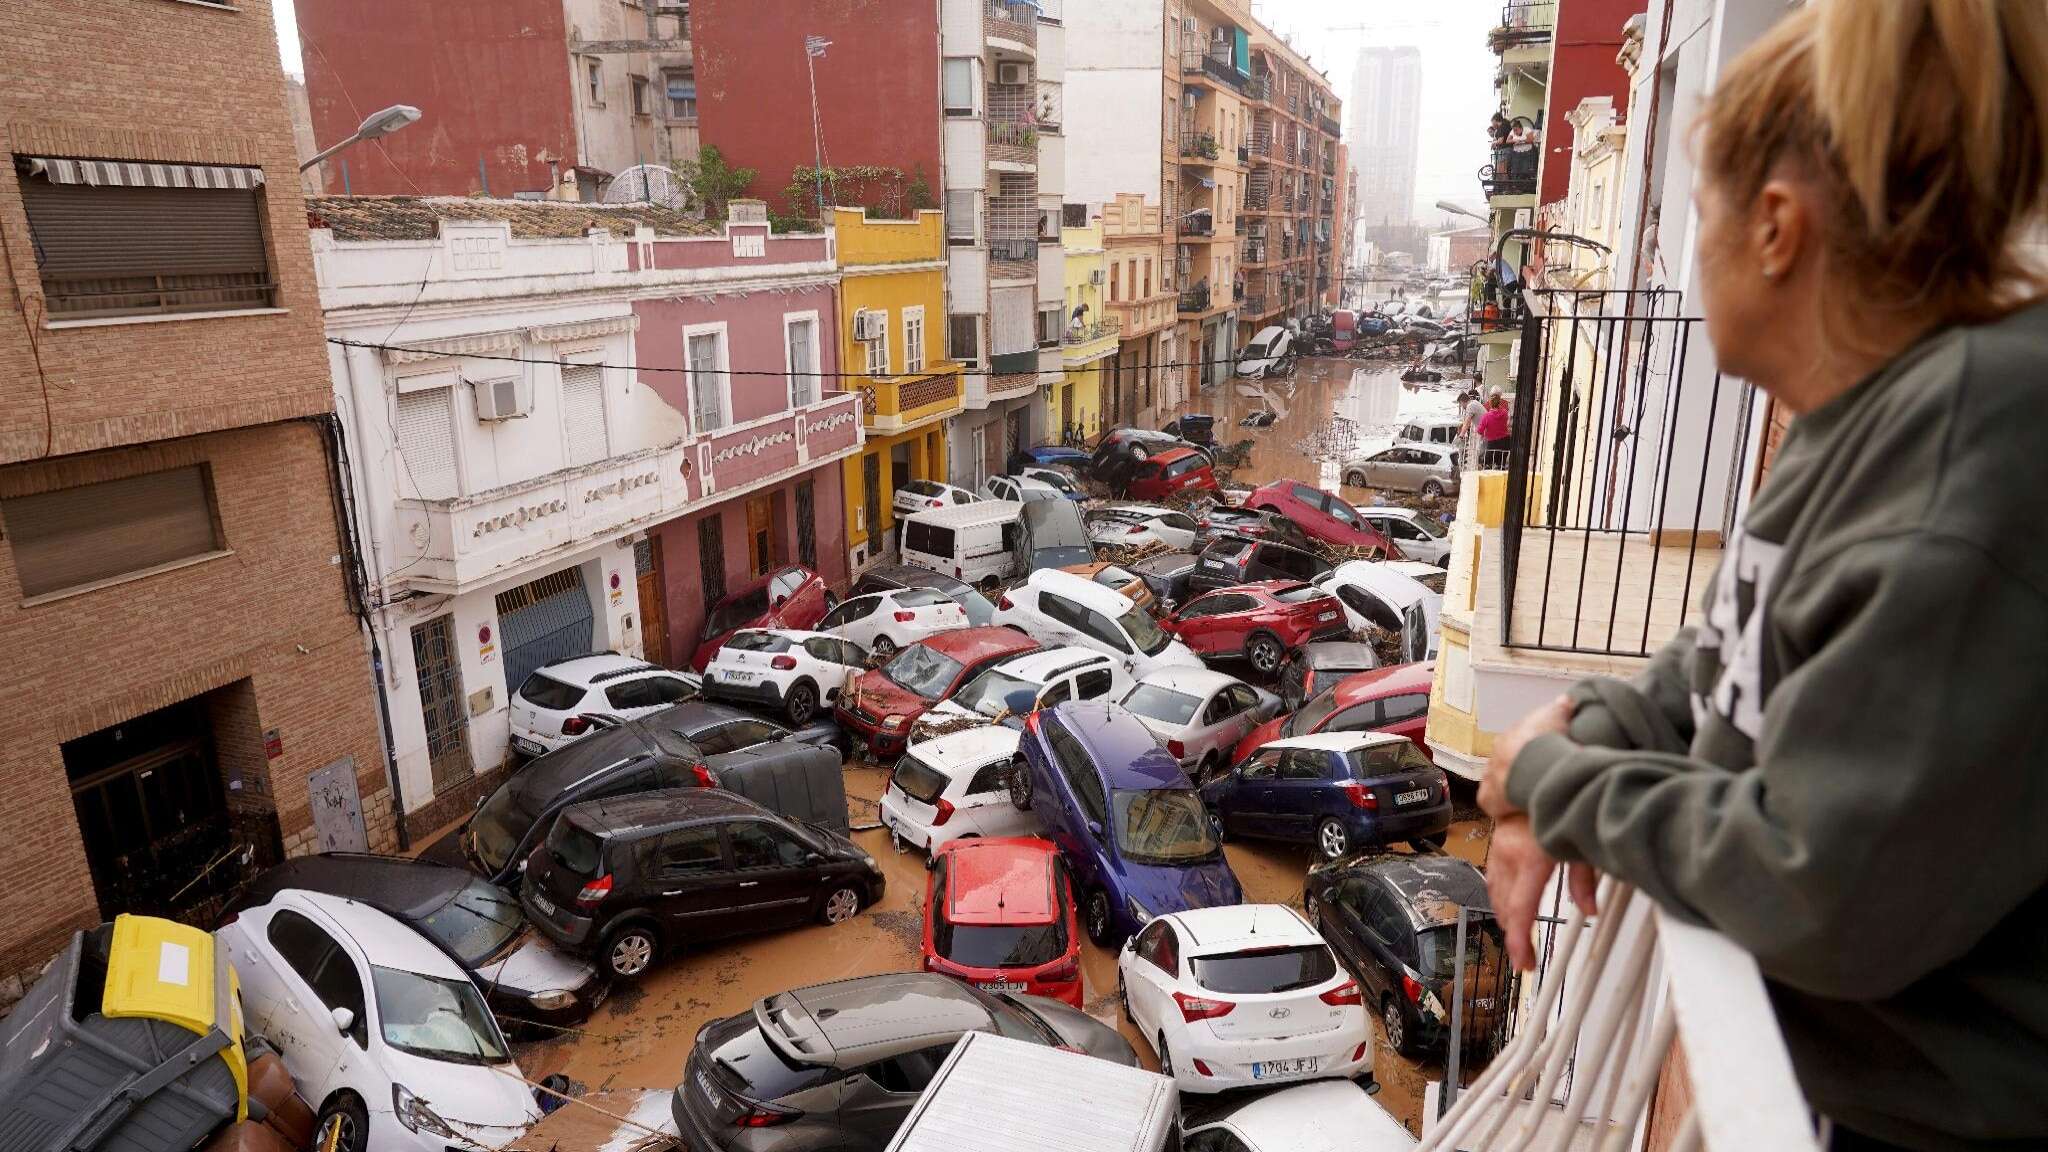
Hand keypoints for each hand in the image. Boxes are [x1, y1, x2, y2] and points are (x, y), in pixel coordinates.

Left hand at [1479, 695, 1573, 818]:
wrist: (1533, 762)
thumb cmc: (1545, 739)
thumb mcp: (1557, 716)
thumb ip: (1561, 707)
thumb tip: (1566, 700)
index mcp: (1508, 739)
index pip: (1516, 746)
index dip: (1529, 752)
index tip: (1541, 757)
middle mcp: (1494, 756)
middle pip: (1506, 765)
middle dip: (1518, 770)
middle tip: (1537, 778)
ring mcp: (1489, 777)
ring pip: (1499, 783)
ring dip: (1511, 788)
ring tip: (1530, 794)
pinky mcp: (1488, 798)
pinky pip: (1493, 803)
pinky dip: (1503, 807)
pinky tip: (1517, 810)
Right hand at [1487, 816, 1599, 969]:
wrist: (1534, 774)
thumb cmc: (1561, 801)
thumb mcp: (1581, 843)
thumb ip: (1584, 880)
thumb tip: (1590, 909)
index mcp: (1530, 857)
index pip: (1520, 910)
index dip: (1519, 941)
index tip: (1524, 961)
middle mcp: (1509, 855)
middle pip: (1505, 907)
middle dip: (1514, 934)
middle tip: (1526, 956)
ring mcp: (1500, 848)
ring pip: (1495, 894)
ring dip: (1505, 917)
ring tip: (1518, 936)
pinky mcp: (1498, 843)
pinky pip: (1493, 878)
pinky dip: (1500, 897)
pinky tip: (1507, 905)